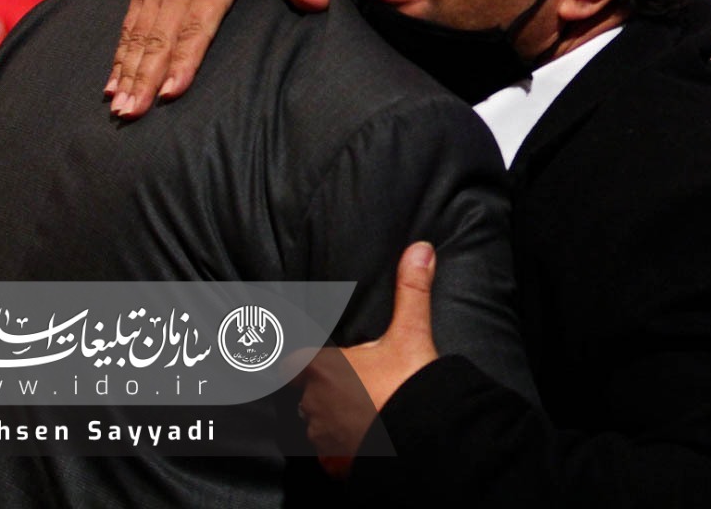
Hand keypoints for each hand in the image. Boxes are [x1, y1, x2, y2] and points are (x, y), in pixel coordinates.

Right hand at [104, 0, 328, 117]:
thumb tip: (321, 2)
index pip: (196, 28)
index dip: (184, 61)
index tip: (172, 91)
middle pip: (161, 40)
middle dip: (146, 79)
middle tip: (134, 114)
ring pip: (139, 38)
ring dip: (127, 74)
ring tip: (120, 107)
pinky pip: (127, 28)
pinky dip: (118, 57)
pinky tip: (111, 86)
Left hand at [297, 243, 440, 478]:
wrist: (421, 441)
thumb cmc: (407, 385)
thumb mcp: (412, 332)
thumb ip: (412, 290)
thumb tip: (420, 248)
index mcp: (324, 368)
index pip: (289, 361)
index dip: (294, 360)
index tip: (298, 358)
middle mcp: (314, 402)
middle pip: (307, 393)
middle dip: (326, 389)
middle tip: (355, 384)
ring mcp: (322, 436)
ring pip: (318, 423)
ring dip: (333, 419)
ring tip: (363, 413)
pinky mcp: (334, 463)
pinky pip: (330, 454)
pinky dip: (342, 449)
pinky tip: (363, 441)